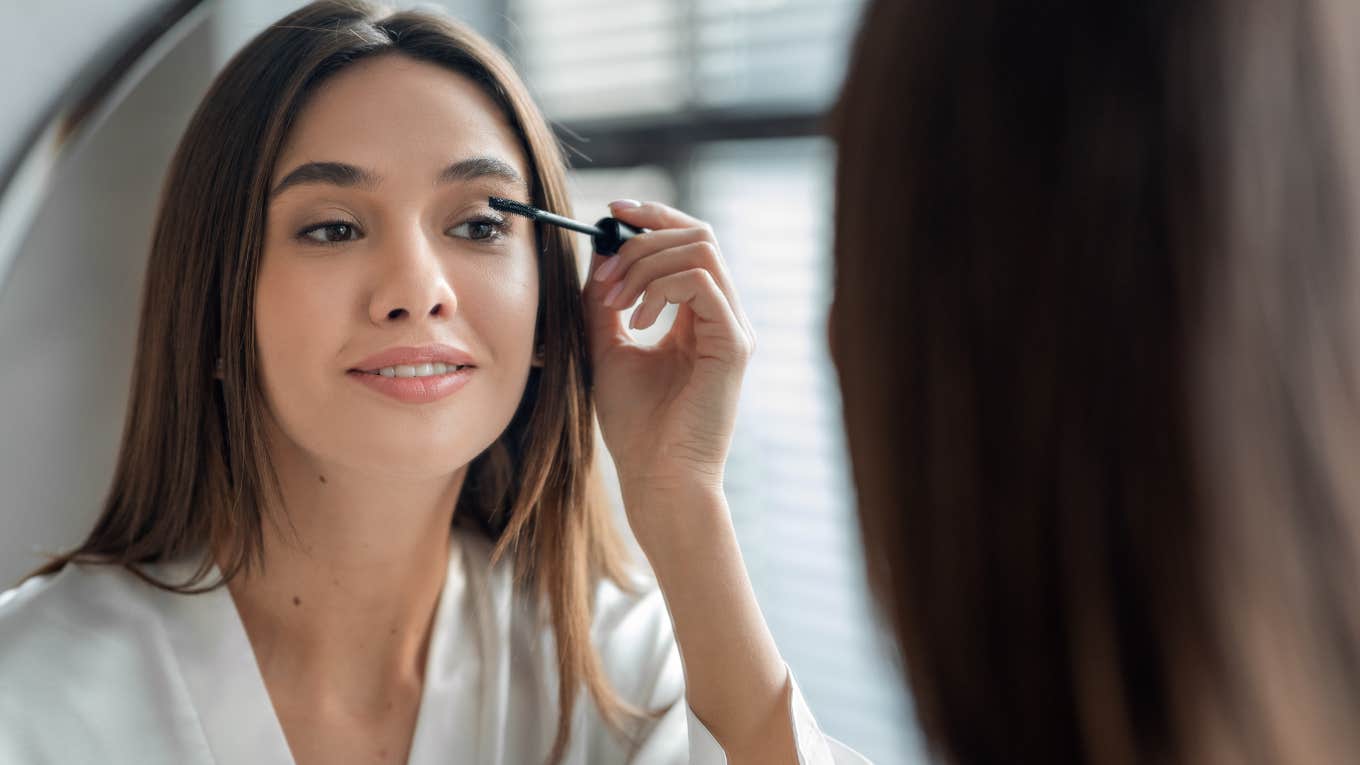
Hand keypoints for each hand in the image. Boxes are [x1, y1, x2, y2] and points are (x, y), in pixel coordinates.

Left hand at [581, 200, 755, 540]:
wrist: (657, 479)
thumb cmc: (636, 427)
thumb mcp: (607, 348)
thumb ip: (605, 301)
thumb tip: (599, 252)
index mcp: (699, 316)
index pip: (688, 242)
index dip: (652, 217)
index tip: (611, 212)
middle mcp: (723, 316)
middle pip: (698, 234)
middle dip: (643, 238)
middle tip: (605, 269)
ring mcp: (733, 329)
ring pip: (701, 250)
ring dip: (646, 264)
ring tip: (616, 301)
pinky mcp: (734, 345)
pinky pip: (702, 283)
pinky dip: (661, 289)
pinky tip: (637, 323)